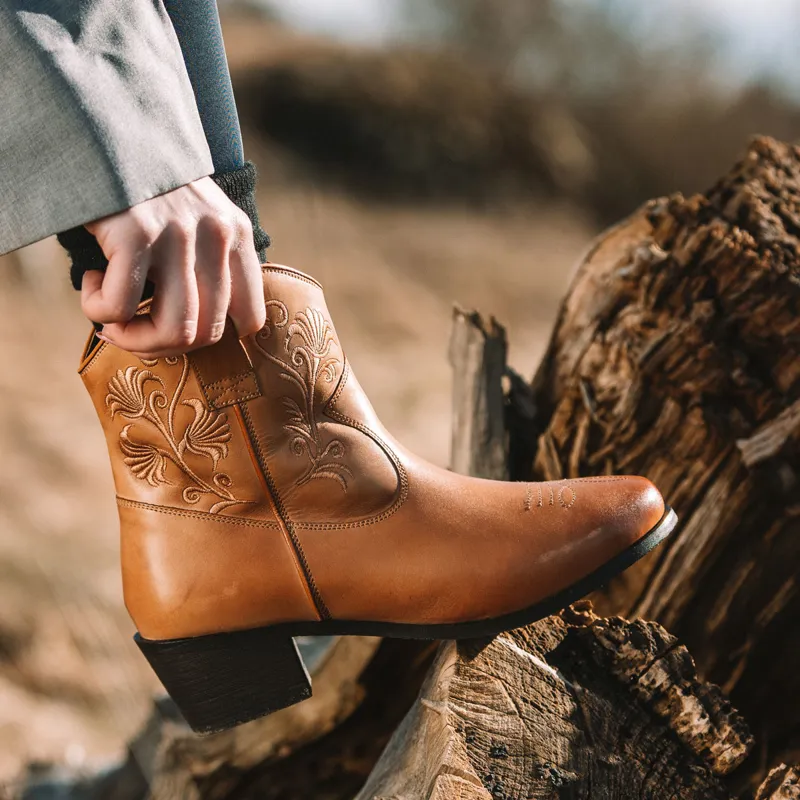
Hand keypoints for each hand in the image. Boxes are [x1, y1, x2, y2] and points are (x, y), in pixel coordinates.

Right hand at [81, 177, 265, 357]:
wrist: (110, 128)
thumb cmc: (150, 188)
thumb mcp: (201, 217)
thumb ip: (212, 263)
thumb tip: (198, 332)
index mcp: (239, 236)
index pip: (251, 319)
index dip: (211, 338)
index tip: (176, 329)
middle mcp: (218, 238)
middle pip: (208, 335)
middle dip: (164, 347)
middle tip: (132, 330)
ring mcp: (179, 236)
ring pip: (174, 331)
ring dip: (133, 338)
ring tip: (112, 317)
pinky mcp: (136, 233)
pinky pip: (120, 307)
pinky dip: (99, 309)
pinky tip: (93, 282)